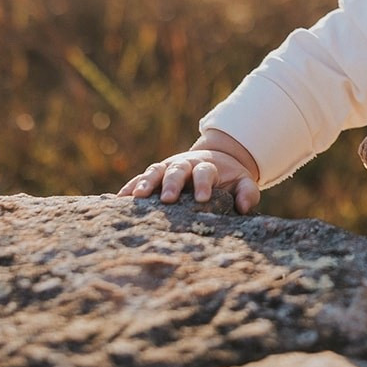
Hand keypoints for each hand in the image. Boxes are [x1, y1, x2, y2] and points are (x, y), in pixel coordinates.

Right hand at [117, 143, 260, 213]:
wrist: (216, 159)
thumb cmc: (230, 177)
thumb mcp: (244, 182)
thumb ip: (247, 192)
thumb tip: (243, 207)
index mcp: (207, 167)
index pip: (205, 172)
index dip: (203, 183)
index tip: (202, 198)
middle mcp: (185, 164)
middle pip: (177, 170)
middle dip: (172, 183)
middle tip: (168, 199)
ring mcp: (168, 168)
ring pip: (155, 172)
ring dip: (146, 183)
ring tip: (138, 197)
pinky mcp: (156, 174)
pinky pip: (140, 179)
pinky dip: (130, 187)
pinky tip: (119, 199)